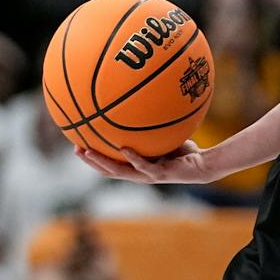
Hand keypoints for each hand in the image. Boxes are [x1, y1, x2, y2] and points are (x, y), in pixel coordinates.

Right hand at [73, 139, 212, 184]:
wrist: (203, 165)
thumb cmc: (184, 151)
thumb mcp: (163, 136)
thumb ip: (150, 126)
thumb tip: (139, 103)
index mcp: (136, 166)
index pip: (109, 164)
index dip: (92, 157)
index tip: (77, 144)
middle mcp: (139, 173)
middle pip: (108, 170)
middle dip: (91, 160)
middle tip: (76, 149)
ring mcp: (148, 175)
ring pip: (120, 172)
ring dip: (103, 162)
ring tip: (89, 152)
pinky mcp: (161, 174)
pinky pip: (144, 166)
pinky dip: (133, 158)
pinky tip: (123, 149)